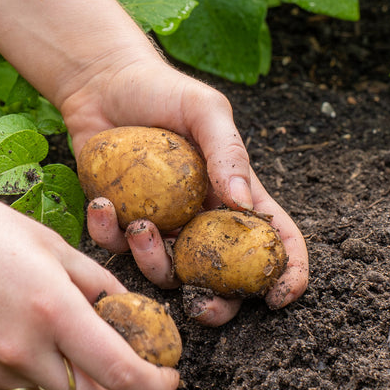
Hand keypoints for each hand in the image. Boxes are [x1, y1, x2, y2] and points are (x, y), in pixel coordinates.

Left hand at [59, 55, 308, 324]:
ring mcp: (160, 223)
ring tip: (139, 227)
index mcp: (234, 196)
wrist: (102, 81)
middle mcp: (200, 218)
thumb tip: (242, 201)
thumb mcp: (205, 110)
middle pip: (220, 278)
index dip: (287, 272)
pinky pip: (116, 245)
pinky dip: (107, 233)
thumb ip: (228, 151)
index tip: (280, 296)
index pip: (273, 240)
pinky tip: (101, 205)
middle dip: (217, 304)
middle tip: (203, 307)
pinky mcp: (119, 220)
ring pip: (165, 270)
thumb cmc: (162, 90)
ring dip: (152, 262)